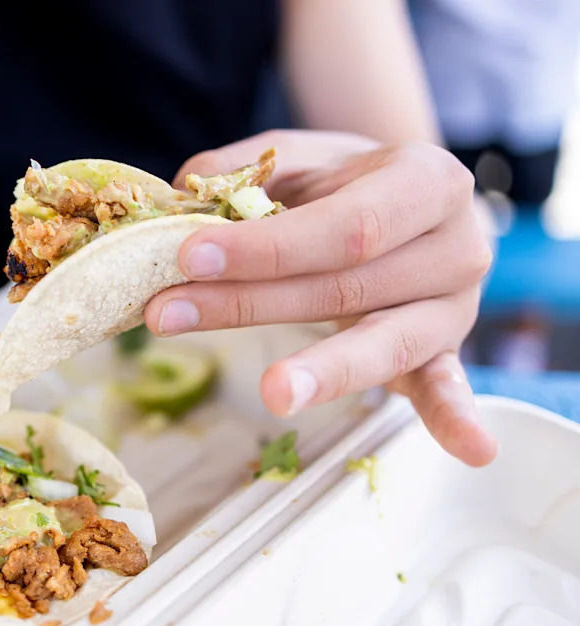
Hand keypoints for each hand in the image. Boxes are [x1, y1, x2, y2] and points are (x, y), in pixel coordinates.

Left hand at [144, 130, 496, 465]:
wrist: (409, 202)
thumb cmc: (348, 182)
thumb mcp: (303, 157)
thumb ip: (244, 171)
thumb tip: (183, 196)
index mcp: (428, 181)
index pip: (344, 226)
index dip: (266, 247)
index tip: (188, 256)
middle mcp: (457, 245)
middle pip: (348, 287)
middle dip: (249, 304)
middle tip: (167, 314)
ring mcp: (455, 306)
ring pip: (384, 343)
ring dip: (321, 371)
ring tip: (272, 394)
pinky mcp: (446, 350)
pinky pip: (448, 386)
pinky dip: (455, 417)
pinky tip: (472, 453)